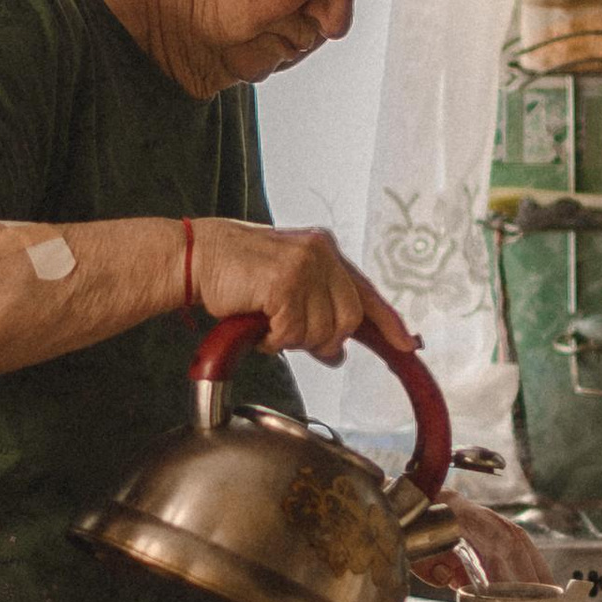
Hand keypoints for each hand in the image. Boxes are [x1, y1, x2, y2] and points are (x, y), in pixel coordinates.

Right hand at [188, 218, 413, 367]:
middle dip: (323, 339)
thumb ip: (317, 311)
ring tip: (267, 323)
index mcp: (324, 249)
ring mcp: (304, 265)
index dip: (388, 323)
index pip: (367, 292)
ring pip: (321, 330)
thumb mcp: (286, 285)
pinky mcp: (284, 282)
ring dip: (292, 340)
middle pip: (348, 319)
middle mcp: (320, 252)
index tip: (407, 344)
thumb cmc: (234, 271)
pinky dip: (274, 340)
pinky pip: (292, 333)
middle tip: (292, 337)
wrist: (194, 257)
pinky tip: (258, 325)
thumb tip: (337, 352)